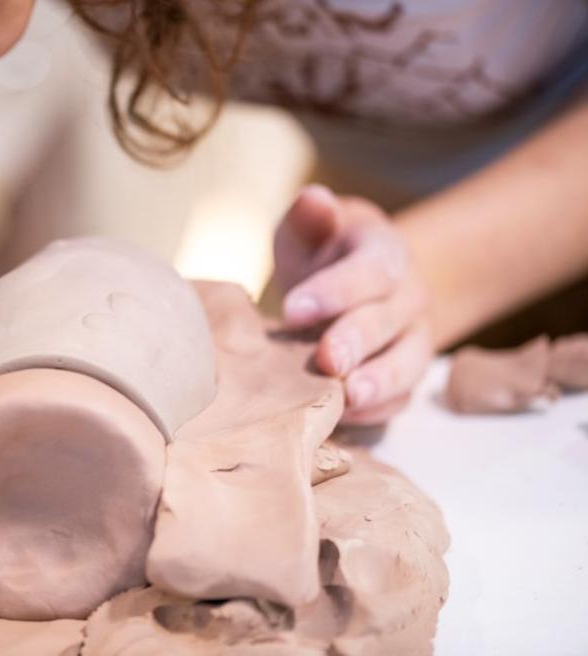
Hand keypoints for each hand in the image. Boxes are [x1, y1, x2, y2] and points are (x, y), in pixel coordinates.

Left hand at [273, 185, 432, 424]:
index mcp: (386, 254)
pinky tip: (347, 420)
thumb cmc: (324, 253)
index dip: (336, 291)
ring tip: (347, 399)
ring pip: (406, 365)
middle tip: (325, 360)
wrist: (355, 283)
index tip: (295, 309)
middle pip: (388, 322)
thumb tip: (313, 199)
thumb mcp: (312, 228)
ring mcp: (411, 341)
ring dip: (378, 383)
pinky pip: (399, 398)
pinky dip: (377, 411)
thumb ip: (310, 218)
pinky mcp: (403, 378)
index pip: (371, 271)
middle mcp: (408, 299)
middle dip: (356, 341)